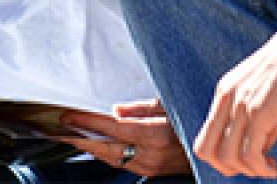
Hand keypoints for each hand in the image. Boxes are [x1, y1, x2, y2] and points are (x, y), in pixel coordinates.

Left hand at [61, 99, 191, 177]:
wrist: (214, 145)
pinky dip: (105, 153)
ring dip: (90, 146)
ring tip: (71, 134)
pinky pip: (121, 163)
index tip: (70, 115)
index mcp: (156, 134)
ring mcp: (150, 166)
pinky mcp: (150, 171)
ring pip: (111, 158)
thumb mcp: (169, 104)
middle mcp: (151, 154)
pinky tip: (95, 145)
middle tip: (61, 127)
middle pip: (106, 148)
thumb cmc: (192, 118)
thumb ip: (140, 108)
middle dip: (81, 137)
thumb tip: (115, 110)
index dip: (89, 121)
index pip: (113, 128)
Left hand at [193, 0, 276, 177]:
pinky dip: (261, 169)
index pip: (205, 138)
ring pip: (227, 157)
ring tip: (268, 168)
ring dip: (248, 172)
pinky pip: (250, 154)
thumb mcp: (268, 90)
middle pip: (206, 151)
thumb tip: (262, 148)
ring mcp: (243, 105)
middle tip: (254, 169)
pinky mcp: (262, 111)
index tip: (247, 159)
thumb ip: (260, 117)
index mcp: (225, 91)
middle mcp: (228, 98)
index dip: (221, 157)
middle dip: (228, 169)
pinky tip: (274, 166)